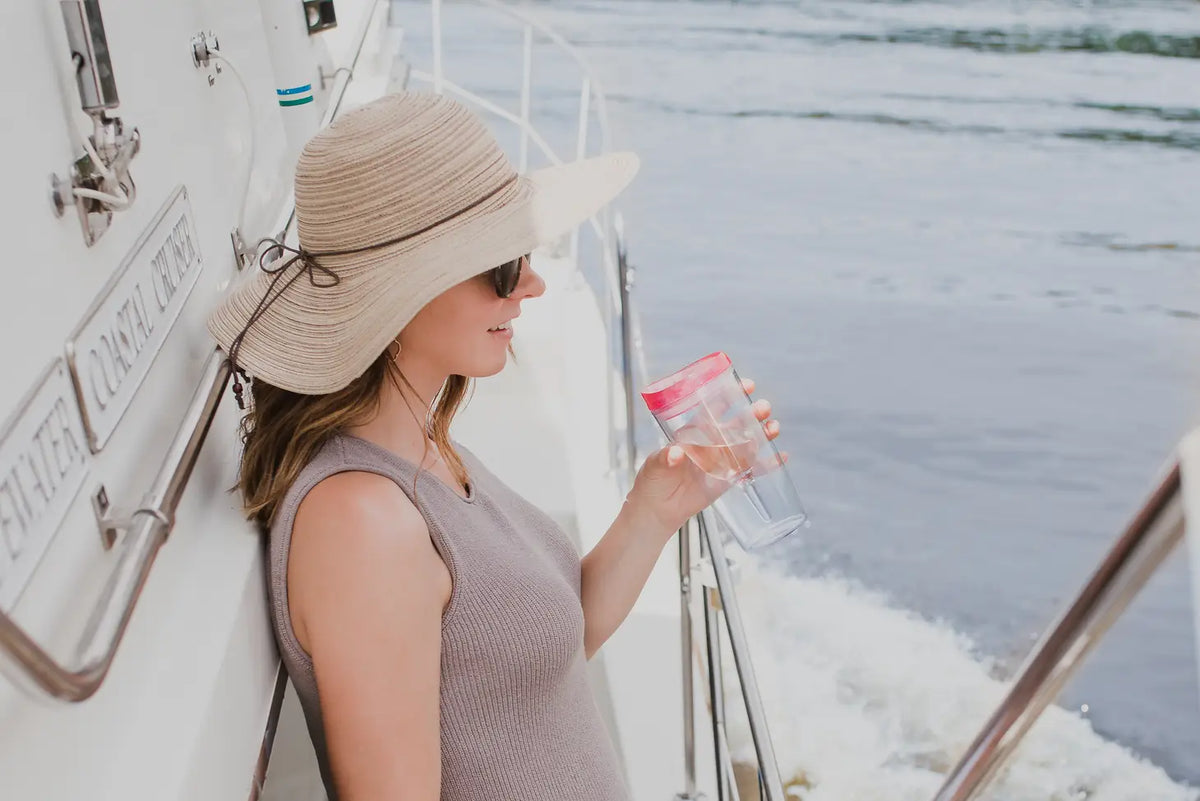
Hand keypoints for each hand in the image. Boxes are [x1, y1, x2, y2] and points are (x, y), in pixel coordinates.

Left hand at [626, 378, 783, 536]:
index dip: (730, 396)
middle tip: (764, 408)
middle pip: (735, 425)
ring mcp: (720, 461)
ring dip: (761, 434)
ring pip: (746, 444)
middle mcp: (709, 444)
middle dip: (751, 414)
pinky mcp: (727, 480)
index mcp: (692, 433)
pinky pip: (750, 470)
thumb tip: (674, 453)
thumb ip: (665, 458)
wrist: (657, 510)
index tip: (745, 385)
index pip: (713, 409)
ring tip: (774, 427)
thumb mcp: (655, 465)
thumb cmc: (652, 481)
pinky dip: (766, 464)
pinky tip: (780, 455)